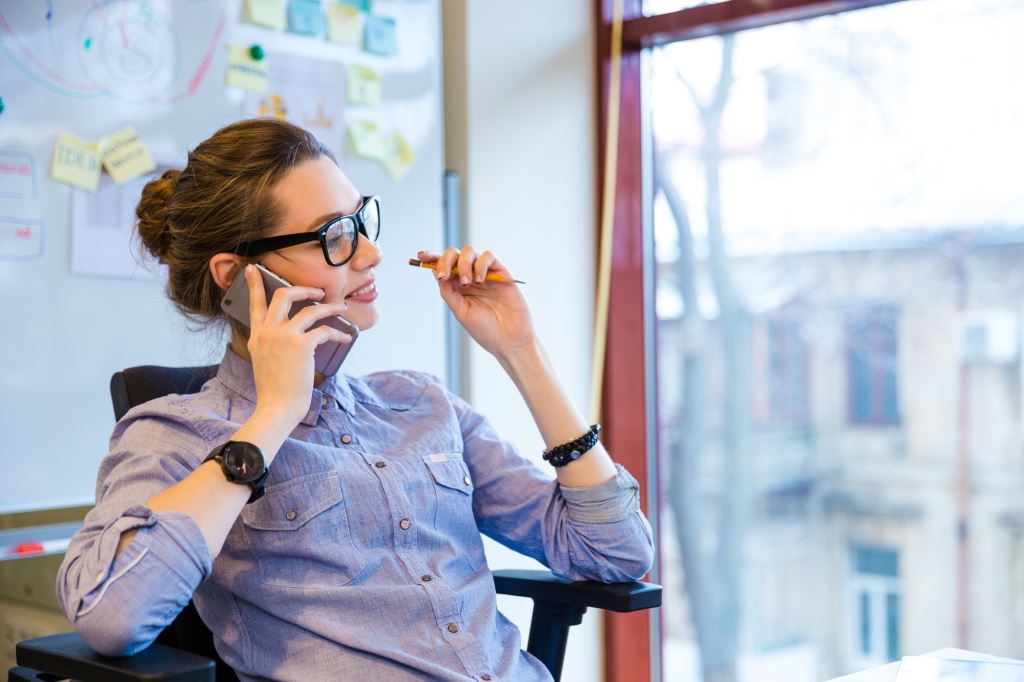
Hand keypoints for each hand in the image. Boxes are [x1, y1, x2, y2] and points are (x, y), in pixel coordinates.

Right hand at [243, 265, 352, 428]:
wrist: (276, 408)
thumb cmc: (275, 390)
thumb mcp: (263, 361)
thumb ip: (270, 343)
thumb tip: (289, 334)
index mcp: (257, 336)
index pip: (255, 304)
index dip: (254, 284)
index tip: (253, 269)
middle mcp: (268, 332)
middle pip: (283, 295)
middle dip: (303, 288)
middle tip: (317, 292)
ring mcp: (284, 336)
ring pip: (310, 309)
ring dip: (330, 307)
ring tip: (340, 308)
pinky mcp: (302, 345)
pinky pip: (325, 330)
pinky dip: (338, 332)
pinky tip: (345, 337)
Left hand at [418, 246, 535, 357]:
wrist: (509, 340)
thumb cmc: (485, 330)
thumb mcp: (460, 312)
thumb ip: (448, 291)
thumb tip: (434, 272)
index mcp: (458, 287)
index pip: (444, 267)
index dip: (432, 258)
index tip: (420, 256)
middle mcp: (470, 277)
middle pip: (454, 255)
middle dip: (445, 260)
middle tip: (444, 275)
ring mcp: (485, 274)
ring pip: (470, 251)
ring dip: (463, 264)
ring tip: (466, 282)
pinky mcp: (501, 272)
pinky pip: (488, 256)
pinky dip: (481, 264)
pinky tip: (480, 280)